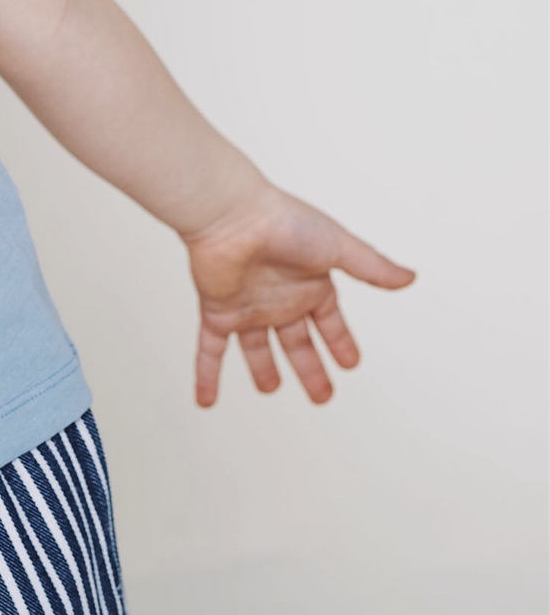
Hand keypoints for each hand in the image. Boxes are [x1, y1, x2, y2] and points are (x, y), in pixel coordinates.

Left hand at [183, 182, 416, 405]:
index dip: (340, 342)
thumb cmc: (284, 222)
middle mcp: (278, 298)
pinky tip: (206, 399)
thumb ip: (371, 266)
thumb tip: (409, 277)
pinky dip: (207, 375)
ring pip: (255, 347)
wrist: (231, 214)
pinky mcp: (217, 311)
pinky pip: (211, 350)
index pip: (329, 321)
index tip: (351, 363)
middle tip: (322, 396)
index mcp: (309, 284)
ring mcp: (246, 306)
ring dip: (262, 370)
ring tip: (270, 389)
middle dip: (310, 368)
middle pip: (297, 342)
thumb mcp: (338, 246)